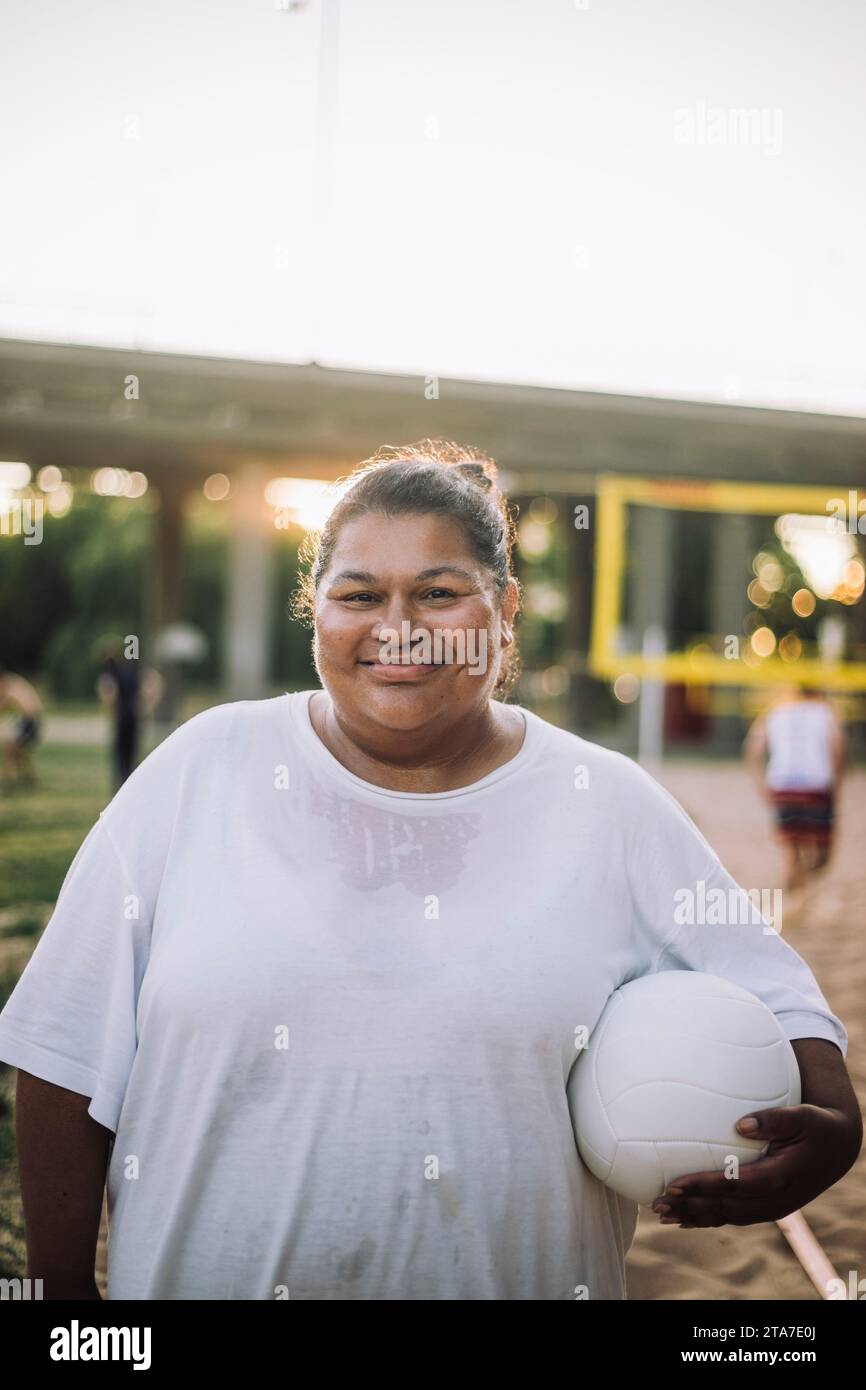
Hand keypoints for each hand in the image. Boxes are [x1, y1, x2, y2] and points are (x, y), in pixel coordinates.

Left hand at [650, 1104, 860, 1227]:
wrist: (838, 1149)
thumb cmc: (816, 1126)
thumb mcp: (802, 1116)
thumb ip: (774, 1119)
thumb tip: (741, 1124)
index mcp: (782, 1175)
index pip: (735, 1185)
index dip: (704, 1186)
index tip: (674, 1184)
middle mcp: (776, 1199)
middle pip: (726, 1207)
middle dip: (691, 1206)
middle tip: (657, 1203)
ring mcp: (772, 1207)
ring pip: (728, 1217)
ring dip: (695, 1217)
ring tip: (662, 1214)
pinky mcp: (768, 1208)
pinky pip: (734, 1218)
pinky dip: (709, 1220)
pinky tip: (685, 1220)